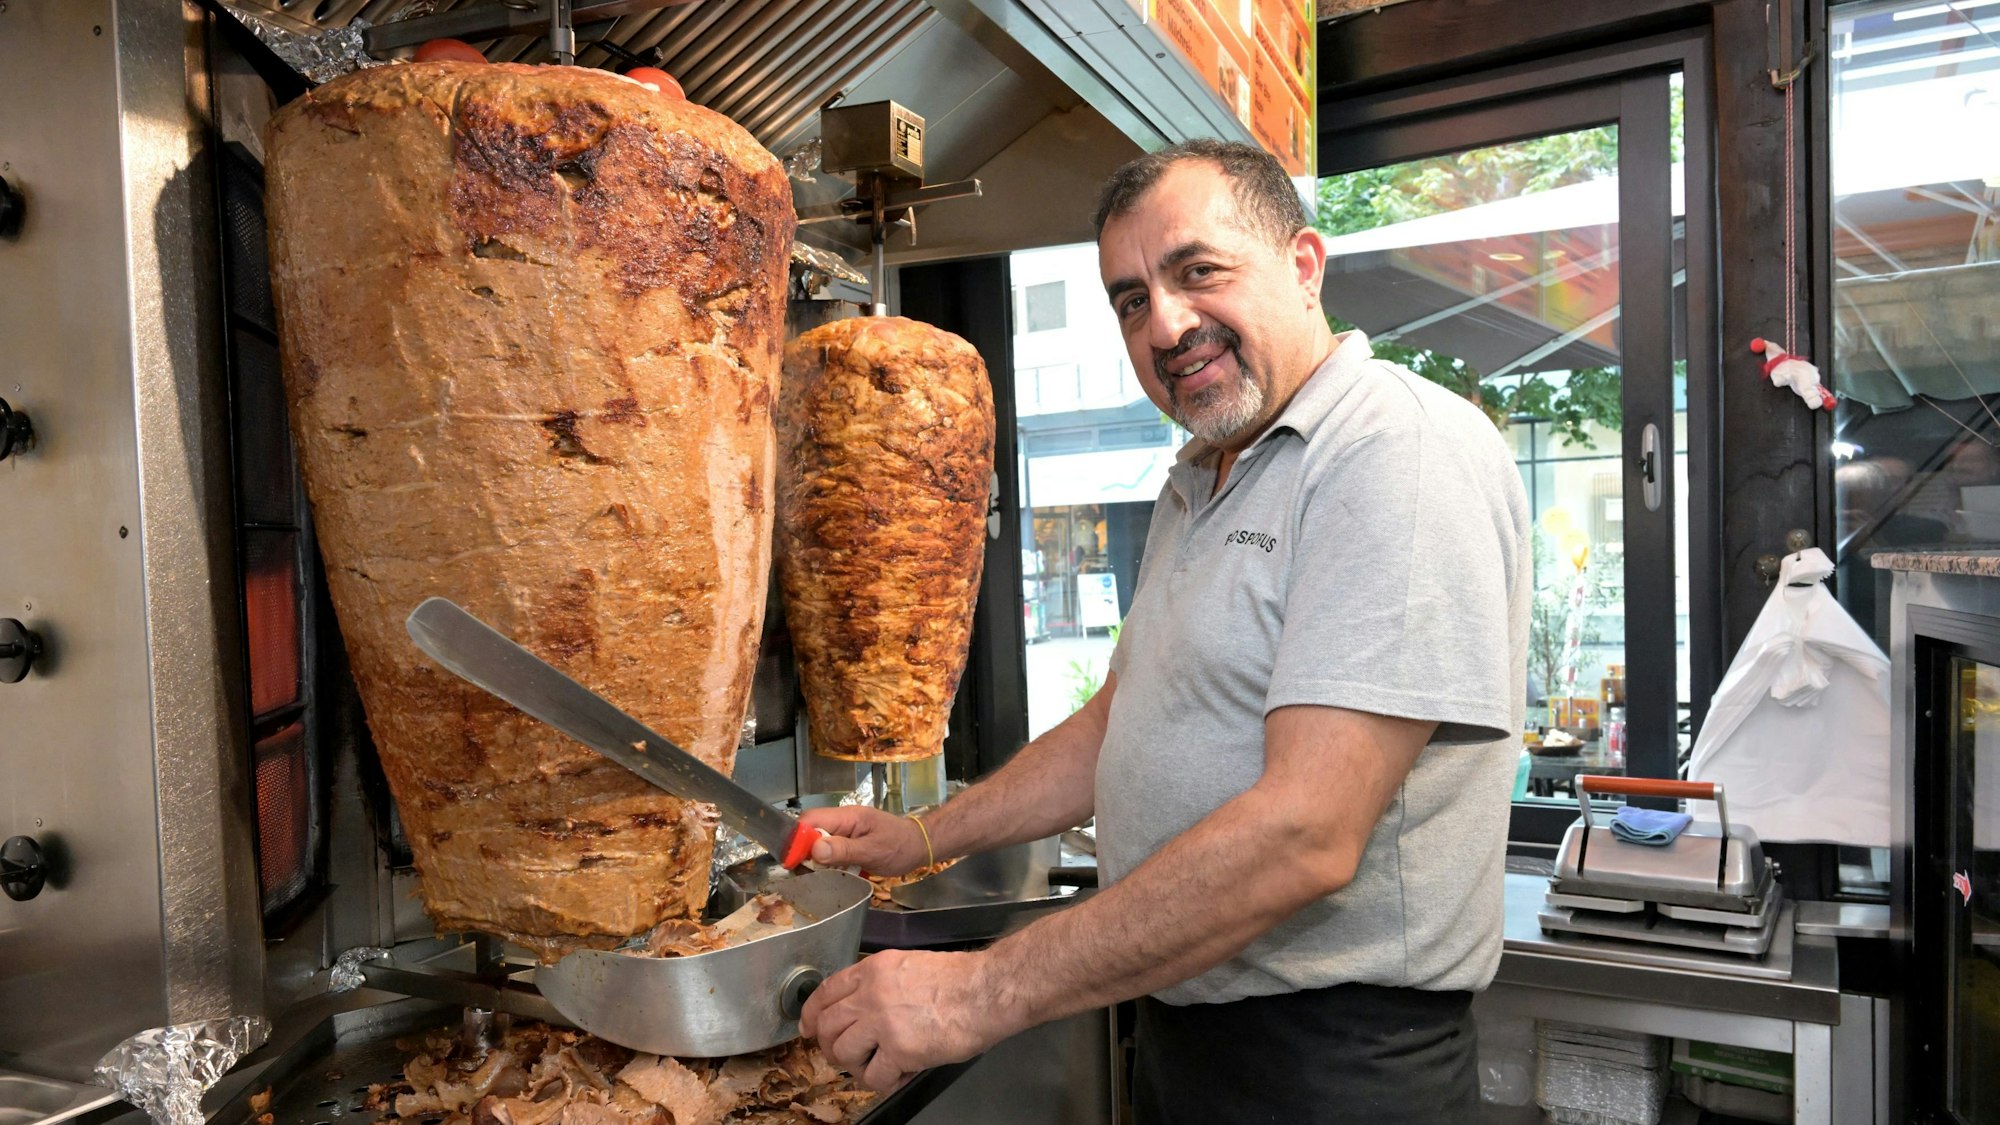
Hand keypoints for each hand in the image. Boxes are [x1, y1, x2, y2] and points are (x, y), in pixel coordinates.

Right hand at [797, 806, 930, 874]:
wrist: (920, 846)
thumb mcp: (873, 851)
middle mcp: (841, 822)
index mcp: (846, 817)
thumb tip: (815, 850)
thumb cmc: (900, 847)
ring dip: (814, 862)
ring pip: (817, 845)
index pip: (809, 821)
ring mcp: (844, 833)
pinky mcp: (847, 845)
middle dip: (803, 854)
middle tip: (805, 876)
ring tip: (818, 879)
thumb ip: (844, 850)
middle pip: (809, 833)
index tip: (792, 862)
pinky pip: (829, 853)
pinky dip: (826, 866)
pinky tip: (830, 878)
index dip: (796, 840)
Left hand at [799, 950, 1013, 1090]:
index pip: (826, 992)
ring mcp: (883, 1022)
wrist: (986, 992)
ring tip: (878, 1065)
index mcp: (873, 969)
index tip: (809, 1029)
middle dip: (831, 1046)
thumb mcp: (908, 965)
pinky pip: (874, 1077)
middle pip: (826, 1026)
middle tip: (847, 1056)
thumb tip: (860, 1009)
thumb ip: (879, 984)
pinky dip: (884, 1081)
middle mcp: (871, 994)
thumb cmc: (958, 980)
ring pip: (843, 1053)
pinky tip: (900, 1073)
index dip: (811, 1014)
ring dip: (857, 1065)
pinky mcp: (899, 1050)